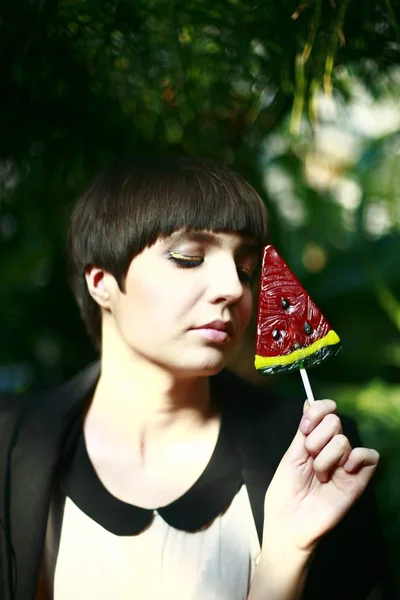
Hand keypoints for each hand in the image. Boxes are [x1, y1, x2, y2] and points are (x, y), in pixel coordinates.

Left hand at [262, 399, 378, 554]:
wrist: (288, 523)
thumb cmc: (284, 492)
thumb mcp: (291, 455)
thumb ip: (303, 430)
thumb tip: (308, 401)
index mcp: (314, 441)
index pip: (326, 411)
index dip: (318, 410)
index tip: (305, 426)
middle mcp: (331, 450)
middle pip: (335, 421)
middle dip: (316, 438)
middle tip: (309, 458)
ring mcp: (345, 464)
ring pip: (343, 440)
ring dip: (325, 457)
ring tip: (319, 476)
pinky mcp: (358, 481)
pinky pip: (369, 456)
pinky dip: (357, 458)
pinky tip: (344, 469)